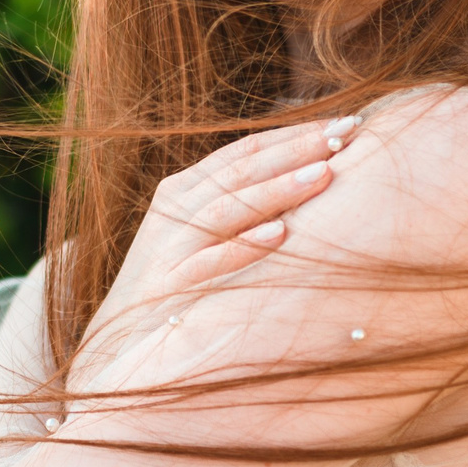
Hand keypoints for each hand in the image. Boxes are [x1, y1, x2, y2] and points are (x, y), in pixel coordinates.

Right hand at [82, 114, 362, 354]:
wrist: (120, 343)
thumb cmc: (174, 286)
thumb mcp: (200, 235)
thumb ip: (241, 204)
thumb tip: (310, 176)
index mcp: (185, 188)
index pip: (246, 151)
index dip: (295, 133)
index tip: (345, 123)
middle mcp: (176, 209)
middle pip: (242, 170)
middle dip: (297, 148)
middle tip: (348, 132)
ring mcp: (170, 245)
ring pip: (228, 207)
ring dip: (277, 189)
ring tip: (324, 173)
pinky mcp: (168, 285)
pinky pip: (210, 261)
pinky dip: (244, 246)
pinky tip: (279, 235)